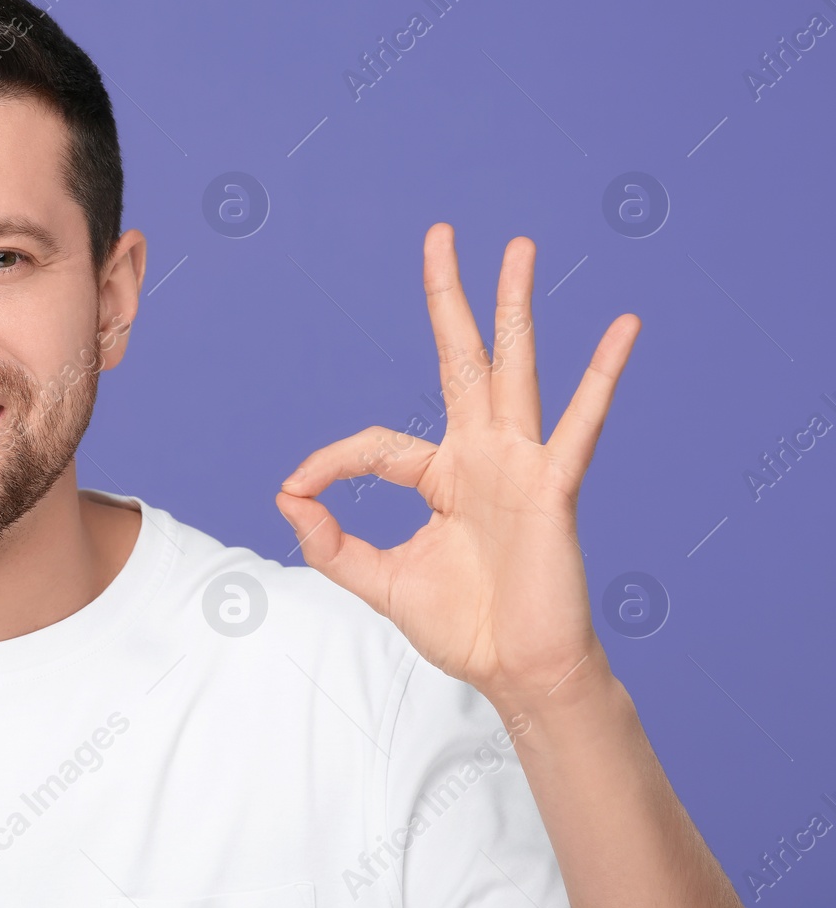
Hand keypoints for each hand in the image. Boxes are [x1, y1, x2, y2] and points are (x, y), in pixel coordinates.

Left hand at [275, 223, 640, 703]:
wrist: (518, 672)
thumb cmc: (462, 626)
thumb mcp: (377, 581)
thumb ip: (329, 543)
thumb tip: (283, 496)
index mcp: (440, 476)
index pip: (375, 444)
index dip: (328, 463)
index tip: (295, 491)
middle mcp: (481, 456)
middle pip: (461, 360)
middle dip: (449, 298)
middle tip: (442, 234)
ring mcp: (519, 464)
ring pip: (514, 368)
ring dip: (514, 306)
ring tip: (516, 247)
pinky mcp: (553, 486)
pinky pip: (580, 423)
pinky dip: (603, 375)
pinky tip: (623, 327)